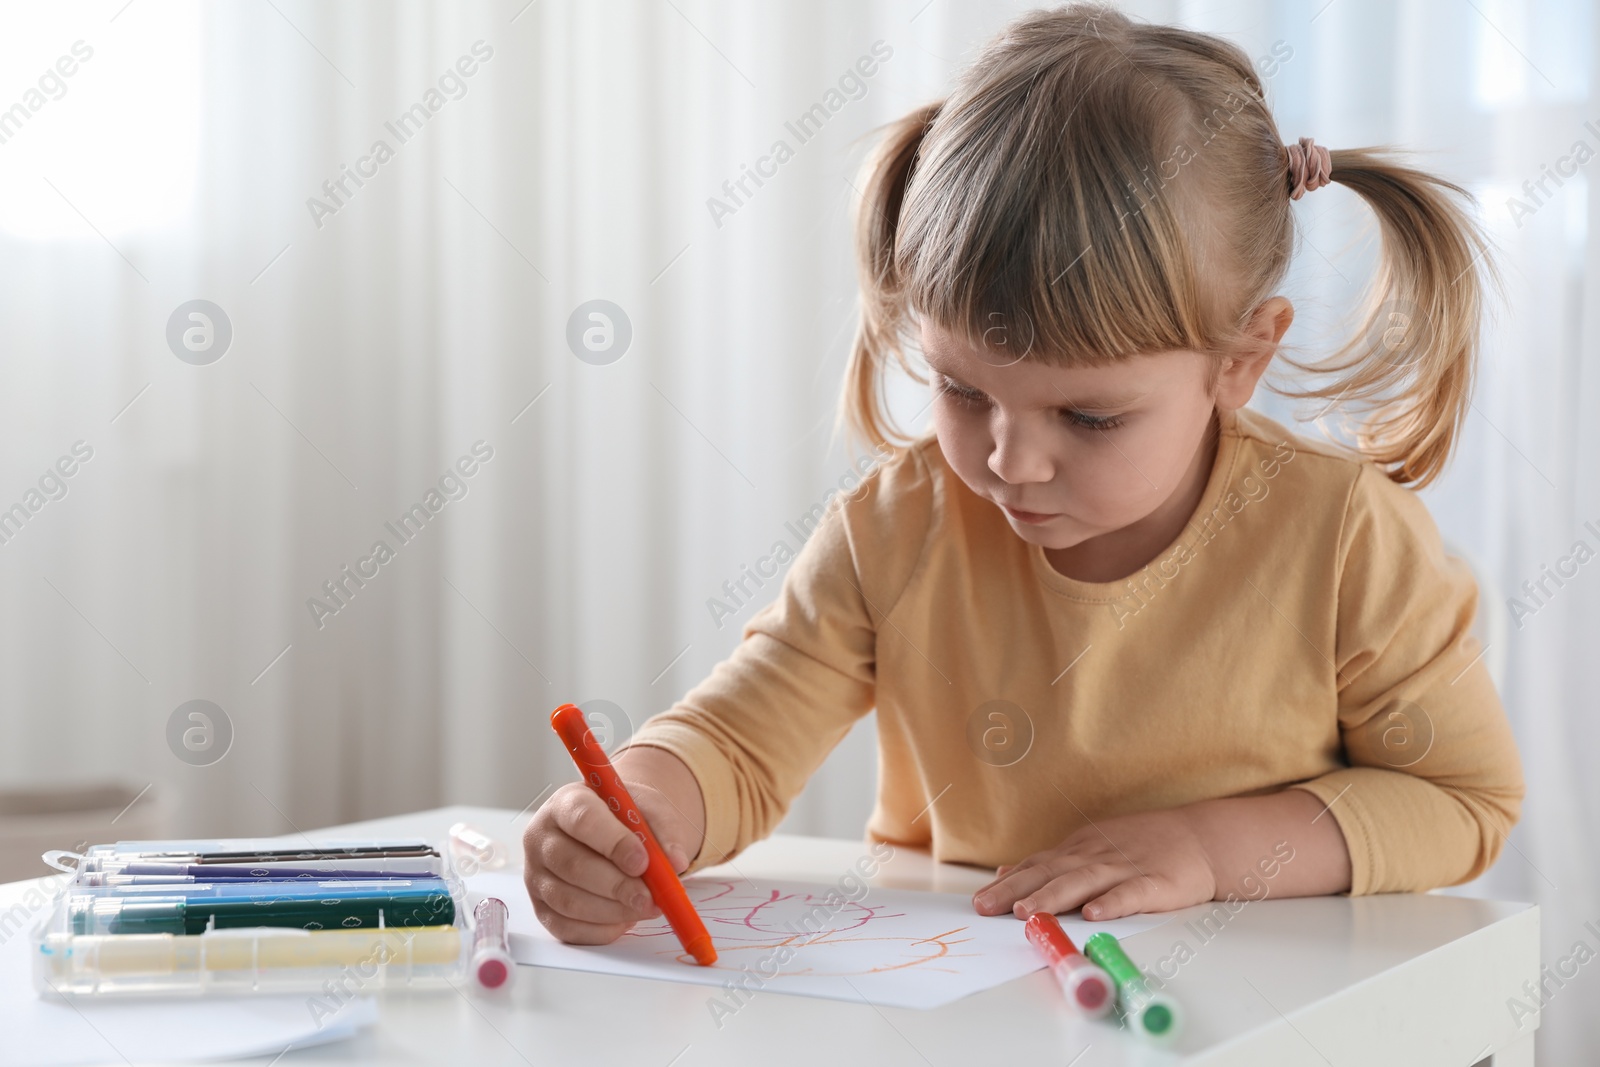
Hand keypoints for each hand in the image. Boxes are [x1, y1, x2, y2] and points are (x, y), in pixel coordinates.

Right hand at [522, 778, 696, 944]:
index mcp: (566, 803)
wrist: (612, 829)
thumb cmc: (625, 817)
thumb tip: (676, 863)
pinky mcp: (541, 907)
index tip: (642, 862)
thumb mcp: (648, 809)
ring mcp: (535, 875)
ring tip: (645, 907)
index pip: (582, 820)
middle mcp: (541, 837)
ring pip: (568, 901)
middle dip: (616, 886)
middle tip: (651, 898)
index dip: (612, 843)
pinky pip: (567, 928)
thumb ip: (663, 830)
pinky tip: (625, 919)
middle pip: (572, 866)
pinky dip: (600, 930)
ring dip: (613, 911)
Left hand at [973, 807, 1216, 920]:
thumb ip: (1049, 863)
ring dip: (1053, 896)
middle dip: (1015, 891)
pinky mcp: (1155, 882)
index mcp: (1078, 851)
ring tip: (1027, 912)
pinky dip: (1112, 902)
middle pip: (1050, 873)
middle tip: (986, 907)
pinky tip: (1094, 914)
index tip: (978, 901)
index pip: (1036, 866)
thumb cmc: (1140, 846)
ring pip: (1083, 882)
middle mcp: (1095, 857)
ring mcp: (1124, 867)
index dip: (1007, 883)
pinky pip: (1130, 893)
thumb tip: (1004, 873)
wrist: (1199, 838)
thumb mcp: (1089, 847)